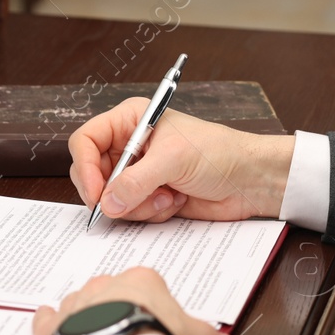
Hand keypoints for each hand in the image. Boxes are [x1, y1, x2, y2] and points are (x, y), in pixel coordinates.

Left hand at [32, 267, 249, 334]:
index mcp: (142, 280)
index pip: (148, 287)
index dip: (154, 309)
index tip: (157, 327)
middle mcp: (105, 285)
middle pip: (113, 293)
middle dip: (120, 312)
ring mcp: (75, 305)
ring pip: (80, 305)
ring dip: (87, 320)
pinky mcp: (52, 329)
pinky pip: (47, 321)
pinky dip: (51, 326)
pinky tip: (57, 333)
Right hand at [67, 98, 295, 222]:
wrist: (250, 180)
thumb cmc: (219, 153)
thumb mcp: (174, 160)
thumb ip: (136, 181)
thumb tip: (107, 203)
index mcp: (130, 121)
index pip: (85, 140)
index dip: (84, 168)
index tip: (97, 194)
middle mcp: (129, 146)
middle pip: (93, 174)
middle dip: (113, 194)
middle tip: (130, 203)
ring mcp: (139, 173)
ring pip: (112, 199)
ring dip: (139, 205)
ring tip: (169, 195)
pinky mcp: (150, 196)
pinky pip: (131, 213)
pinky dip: (152, 213)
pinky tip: (176, 201)